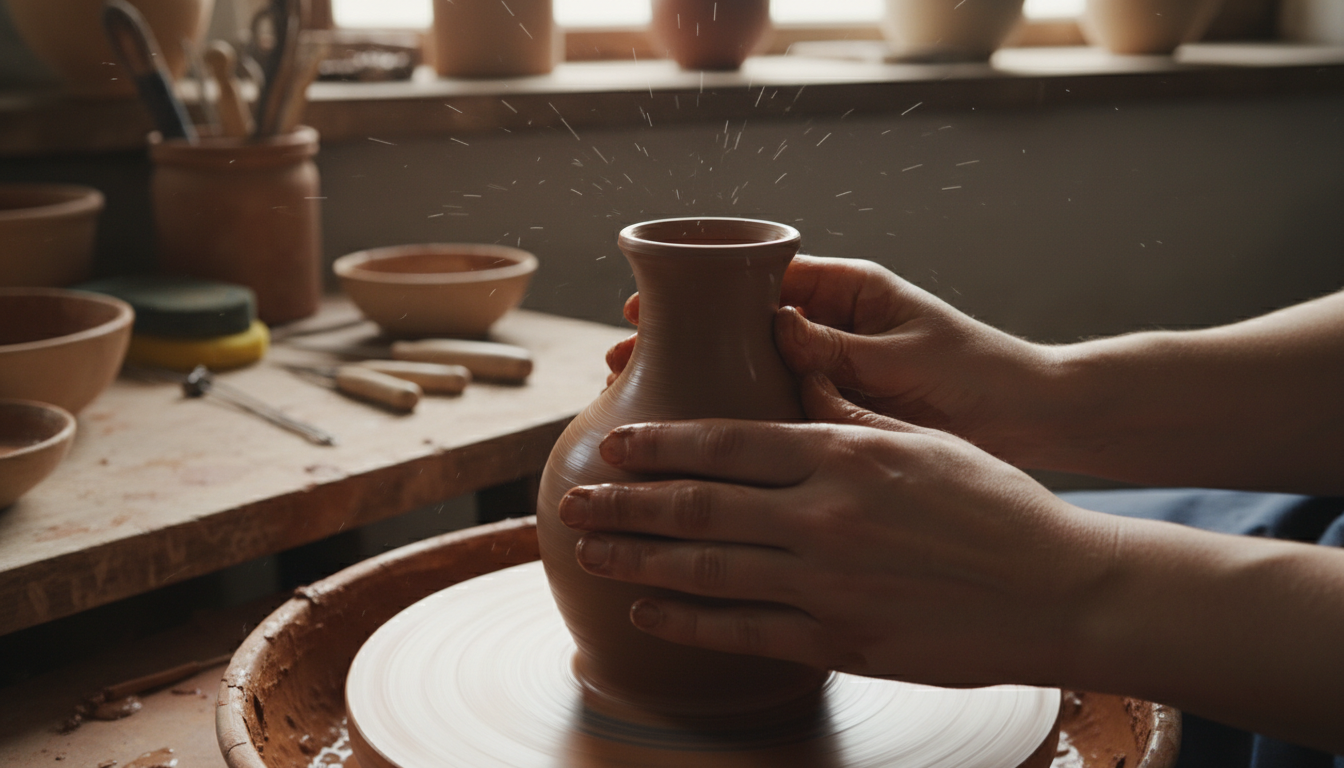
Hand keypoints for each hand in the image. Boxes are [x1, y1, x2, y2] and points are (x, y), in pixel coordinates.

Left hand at [557, 373, 1118, 688]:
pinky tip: (647, 615)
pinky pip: (742, 631)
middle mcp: (822, 515)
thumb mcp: (921, 439)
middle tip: (569, 500)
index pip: (725, 440)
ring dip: (636, 563)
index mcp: (842, 453)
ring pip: (705, 571)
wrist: (1061, 591)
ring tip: (590, 554)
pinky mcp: (839, 640)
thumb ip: (845, 410)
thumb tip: (791, 362)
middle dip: (623, 504)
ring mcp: (827, 582)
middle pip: (696, 506)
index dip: (657, 443)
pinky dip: (686, 623)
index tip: (612, 443)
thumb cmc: (995, 504)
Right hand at [605, 256, 1062, 464]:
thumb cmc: (981, 376)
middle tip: (622, 359)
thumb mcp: (904, 357)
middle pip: (738, 325)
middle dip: (682, 339)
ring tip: (640, 397)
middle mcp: (831, 328)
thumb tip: (775, 323)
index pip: (759, 279)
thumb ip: (837, 346)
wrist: (1033, 423)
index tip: (644, 302)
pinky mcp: (837, 415)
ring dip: (699, 380)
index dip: (698, 290)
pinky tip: (695, 443)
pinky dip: (737, 419)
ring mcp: (830, 372)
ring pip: (748, 369)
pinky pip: (776, 410)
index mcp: (850, 293)